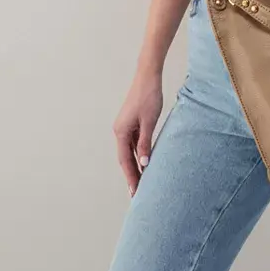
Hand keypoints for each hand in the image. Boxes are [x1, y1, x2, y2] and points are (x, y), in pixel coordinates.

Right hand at [112, 73, 162, 196]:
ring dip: (135, 166)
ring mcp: (125, 127)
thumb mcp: (149, 121)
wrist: (148, 77)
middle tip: (137, 193)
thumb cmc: (149, 97)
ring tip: (142, 182)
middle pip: (125, 158)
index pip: (125, 160)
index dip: (130, 177)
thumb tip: (143, 164)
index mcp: (121, 132)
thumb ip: (145, 143)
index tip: (135, 192)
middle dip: (131, 175)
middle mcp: (120, 131)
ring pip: (129, 152)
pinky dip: (138, 155)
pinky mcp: (132, 123)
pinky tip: (144, 162)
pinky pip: (133, 143)